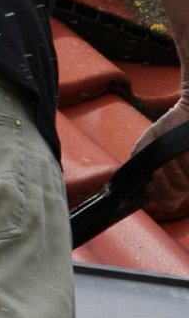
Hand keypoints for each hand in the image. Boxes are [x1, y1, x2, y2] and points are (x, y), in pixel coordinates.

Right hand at [135, 98, 188, 222]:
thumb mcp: (149, 144)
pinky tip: (183, 151)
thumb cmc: (169, 128)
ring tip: (173, 154)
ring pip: (184, 185)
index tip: (149, 184)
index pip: (169, 204)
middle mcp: (186, 180)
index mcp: (173, 180)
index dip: (158, 198)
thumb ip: (140, 160)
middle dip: (163, 181)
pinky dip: (185, 162)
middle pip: (174, 194)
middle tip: (158, 167)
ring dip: (174, 169)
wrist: (188, 113)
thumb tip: (134, 175)